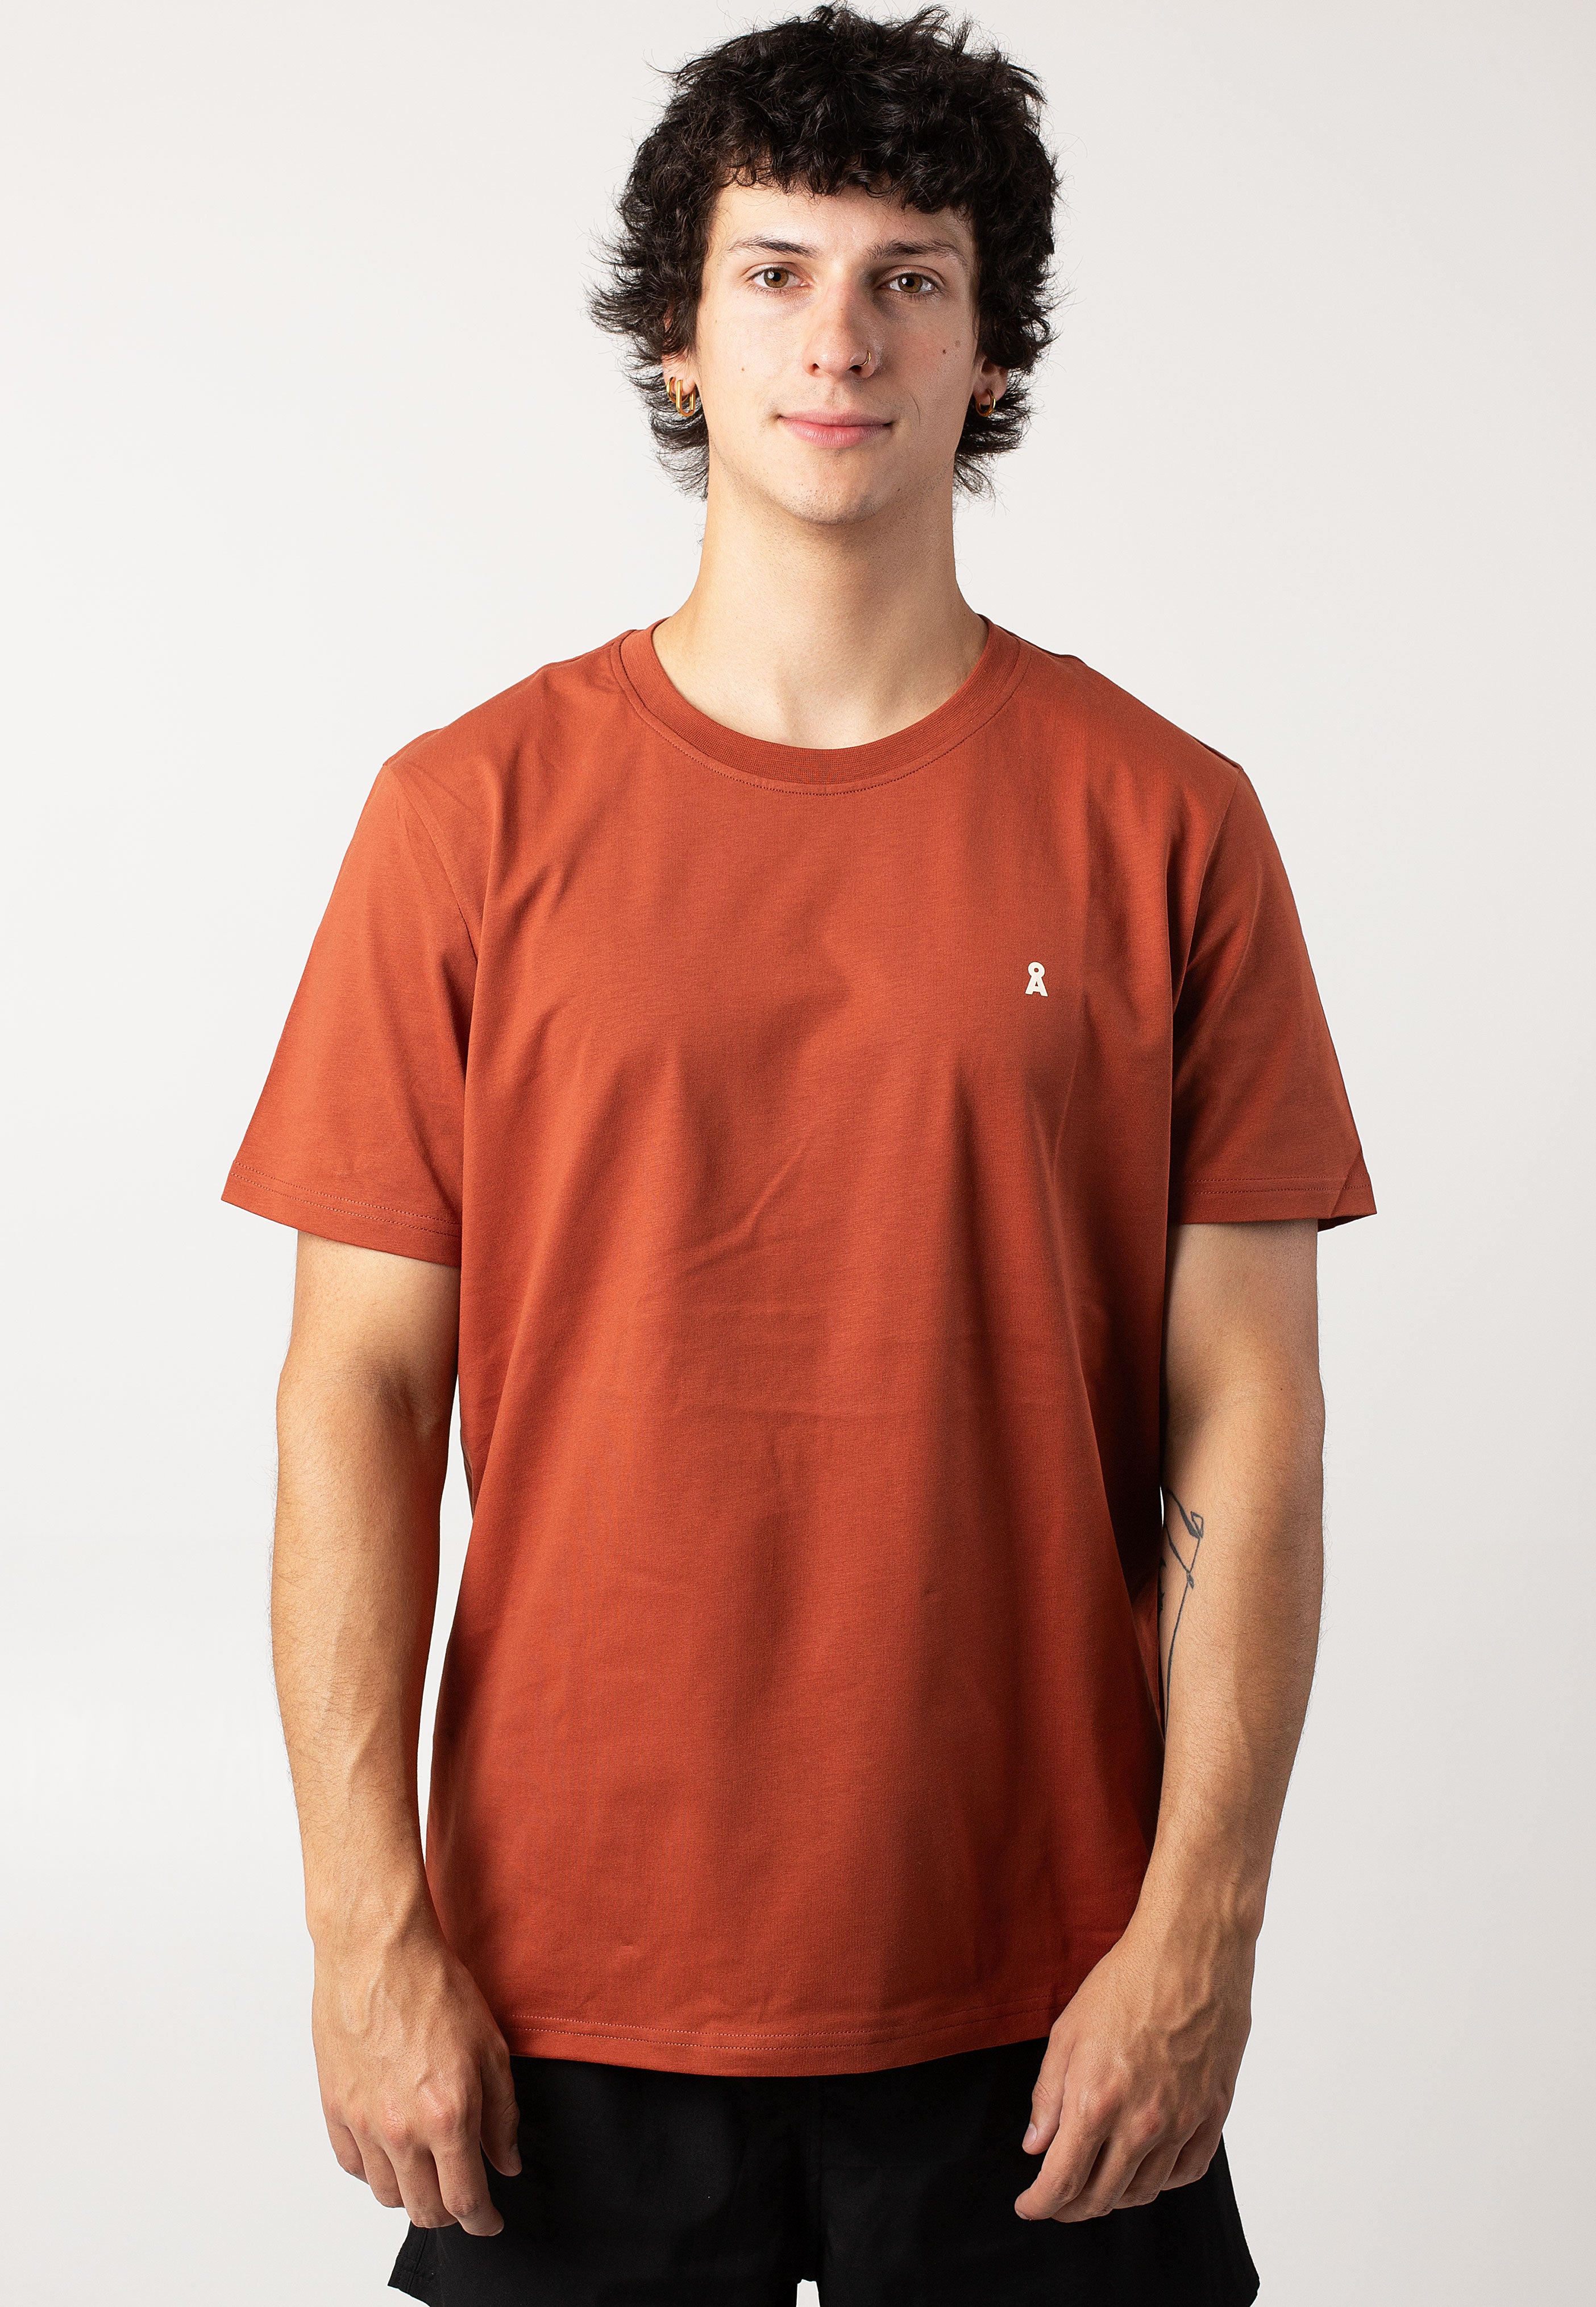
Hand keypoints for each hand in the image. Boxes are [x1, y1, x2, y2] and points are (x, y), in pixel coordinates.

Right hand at [312, 1904, 521, 2234]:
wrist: (379, 1951)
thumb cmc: (435, 1987)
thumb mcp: (491, 2048)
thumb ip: (502, 2114)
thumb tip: (506, 2161)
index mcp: (447, 2115)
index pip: (465, 2200)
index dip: (482, 2221)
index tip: (490, 2221)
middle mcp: (401, 2129)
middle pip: (424, 2208)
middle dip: (450, 2214)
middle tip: (463, 2198)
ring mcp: (363, 2121)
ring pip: (386, 2194)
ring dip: (411, 2194)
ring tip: (428, 2171)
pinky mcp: (335, 2107)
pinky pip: (353, 2165)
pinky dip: (375, 2171)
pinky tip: (392, 2152)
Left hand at [1013, 1906, 1253, 2221]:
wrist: (1190, 1951)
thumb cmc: (1125, 1982)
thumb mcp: (1067, 2032)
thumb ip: (1049, 2095)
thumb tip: (1036, 2145)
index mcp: (1097, 2102)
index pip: (1062, 2181)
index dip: (1040, 2203)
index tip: (1028, 2206)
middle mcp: (1141, 2123)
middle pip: (1103, 2196)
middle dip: (1072, 2207)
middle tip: (1057, 2201)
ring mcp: (1183, 2121)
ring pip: (1145, 2190)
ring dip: (1115, 2197)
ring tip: (1097, 2185)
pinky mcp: (1214, 2113)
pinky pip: (1187, 2171)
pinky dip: (1161, 2181)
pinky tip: (1146, 2169)